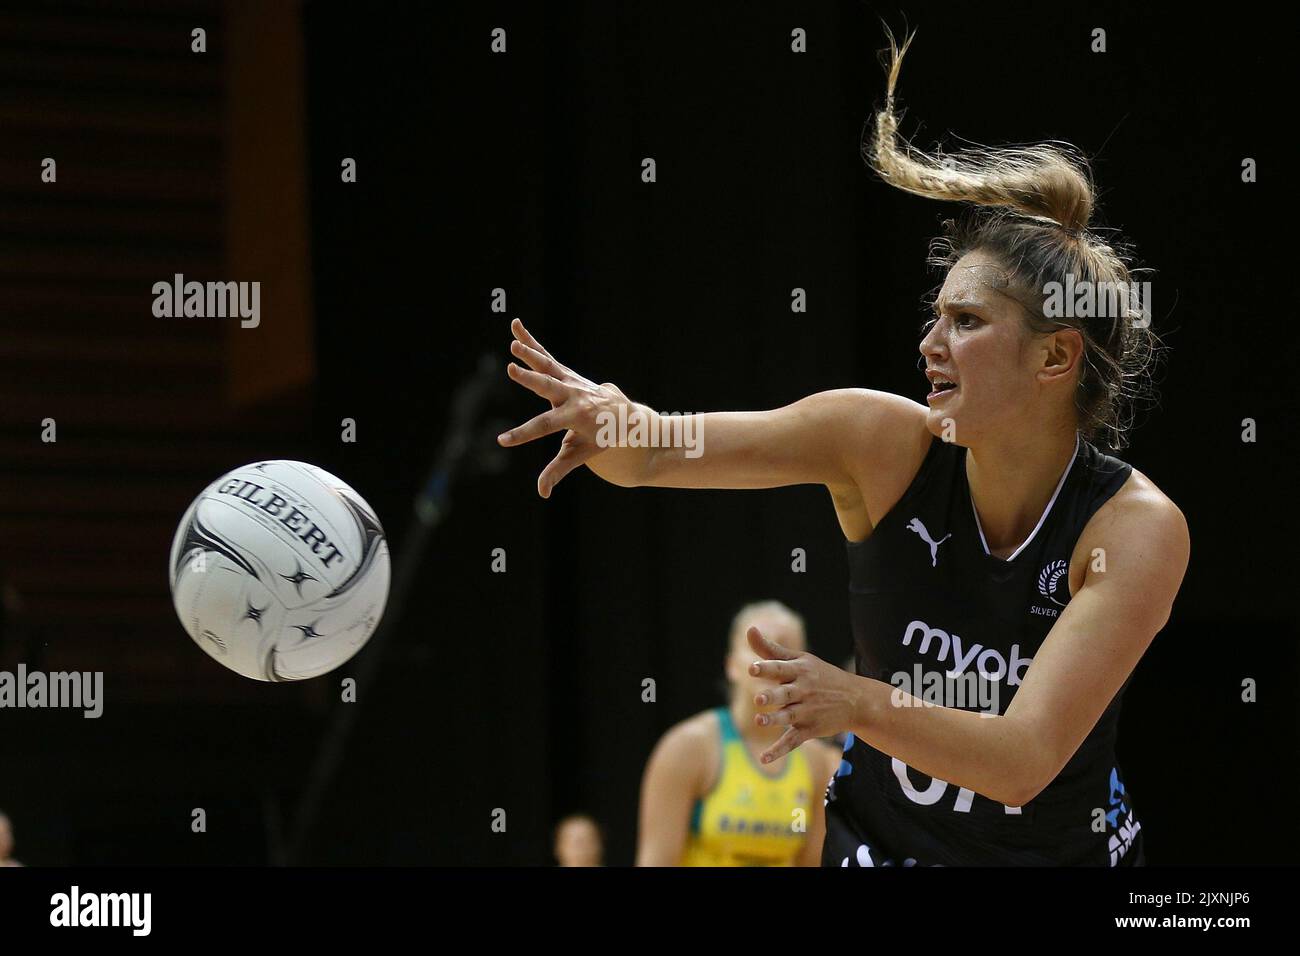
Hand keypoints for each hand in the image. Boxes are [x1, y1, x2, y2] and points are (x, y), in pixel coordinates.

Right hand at [497, 318, 632, 497]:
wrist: (624, 415)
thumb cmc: (602, 438)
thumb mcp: (581, 455)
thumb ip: (559, 471)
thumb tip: (542, 493)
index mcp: (576, 417)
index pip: (544, 427)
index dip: (523, 435)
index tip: (502, 440)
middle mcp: (573, 395)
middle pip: (548, 387)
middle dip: (530, 379)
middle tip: (512, 369)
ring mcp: (570, 381)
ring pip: (548, 365)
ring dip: (530, 353)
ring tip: (513, 342)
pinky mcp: (566, 372)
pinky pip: (546, 357)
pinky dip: (532, 342)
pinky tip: (515, 325)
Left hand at [747, 625, 860, 763]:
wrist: (857, 701)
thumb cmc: (821, 676)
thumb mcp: (801, 659)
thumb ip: (771, 649)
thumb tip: (750, 629)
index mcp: (800, 671)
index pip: (781, 668)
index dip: (767, 668)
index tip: (752, 668)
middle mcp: (804, 691)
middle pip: (785, 693)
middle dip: (772, 696)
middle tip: (759, 698)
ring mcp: (807, 712)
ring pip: (788, 717)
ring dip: (775, 720)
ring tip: (759, 721)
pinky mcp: (809, 730)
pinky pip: (792, 741)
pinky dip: (778, 751)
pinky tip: (763, 759)